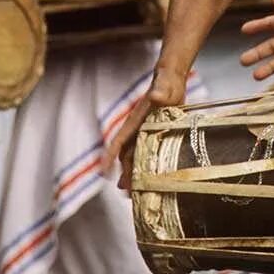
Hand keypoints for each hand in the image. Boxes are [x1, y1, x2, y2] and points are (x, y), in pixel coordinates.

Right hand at [106, 66, 186, 188]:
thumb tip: (156, 95)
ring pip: (134, 157)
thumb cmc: (166, 83)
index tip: (103, 172)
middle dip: (124, 174)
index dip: (109, 157)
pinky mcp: (153, 134)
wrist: (170, 80)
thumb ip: (160, 92)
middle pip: (127, 155)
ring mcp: (144, 133)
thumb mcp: (164, 88)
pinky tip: (148, 178)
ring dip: (132, 173)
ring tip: (132, 193)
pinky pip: (145, 153)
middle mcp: (136, 130)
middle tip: (126, 192)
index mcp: (135, 122)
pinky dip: (144, 166)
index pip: (118, 142)